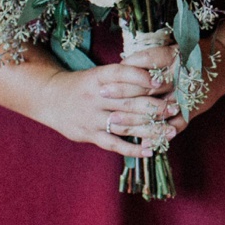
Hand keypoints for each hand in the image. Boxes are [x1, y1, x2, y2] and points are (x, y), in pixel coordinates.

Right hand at [34, 55, 181, 158]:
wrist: (49, 98)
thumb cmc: (82, 85)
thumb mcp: (97, 74)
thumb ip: (121, 76)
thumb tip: (154, 73)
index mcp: (97, 78)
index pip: (121, 74)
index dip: (142, 77)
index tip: (161, 82)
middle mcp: (94, 97)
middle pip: (128, 102)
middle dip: (155, 106)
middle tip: (175, 108)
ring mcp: (91, 117)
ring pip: (125, 124)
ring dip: (150, 129)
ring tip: (171, 131)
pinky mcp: (88, 135)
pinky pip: (113, 143)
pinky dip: (132, 148)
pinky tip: (150, 150)